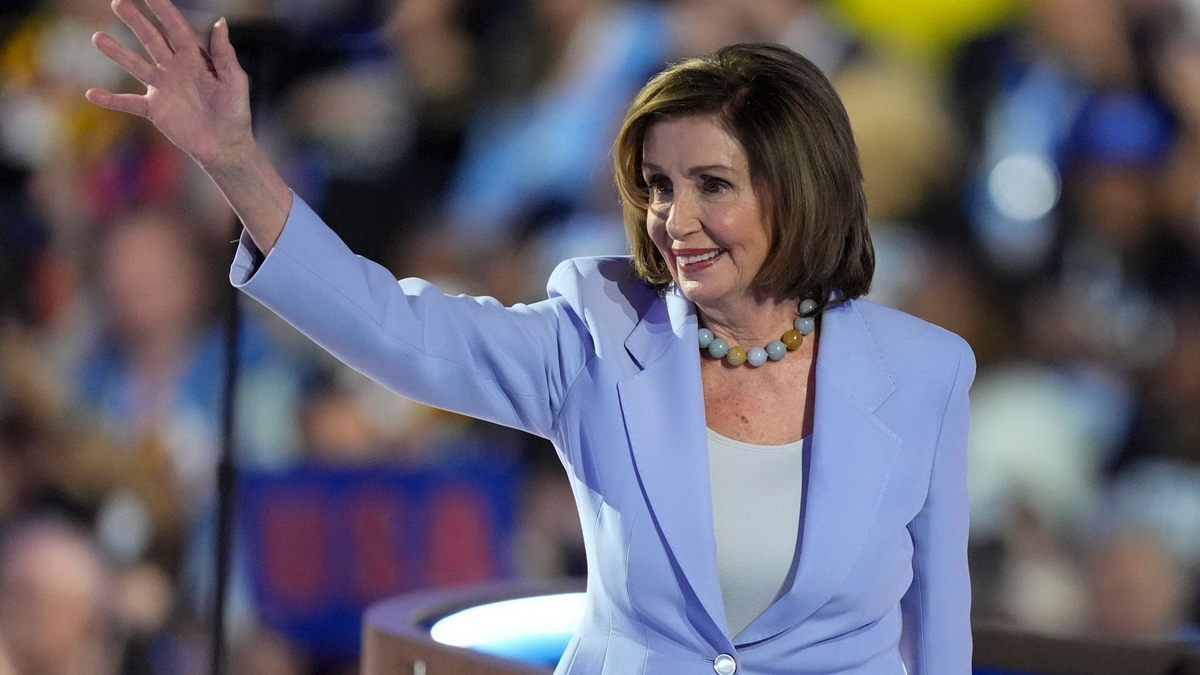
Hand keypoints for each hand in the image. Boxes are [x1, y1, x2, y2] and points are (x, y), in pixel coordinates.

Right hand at [86, 0, 252, 169]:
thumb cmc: (235, 113)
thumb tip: (220, 22)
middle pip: (151, 39)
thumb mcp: (234, 81)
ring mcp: (162, 88)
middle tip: (118, 2)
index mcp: (195, 59)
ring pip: (135, 65)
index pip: (176, 29)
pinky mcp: (154, 110)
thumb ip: (224, 54)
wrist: (226, 146)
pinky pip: (128, 102)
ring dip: (117, 52)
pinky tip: (92, 93)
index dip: (163, 10)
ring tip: (97, 38)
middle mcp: (174, 69)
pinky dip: (111, 100)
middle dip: (135, 21)